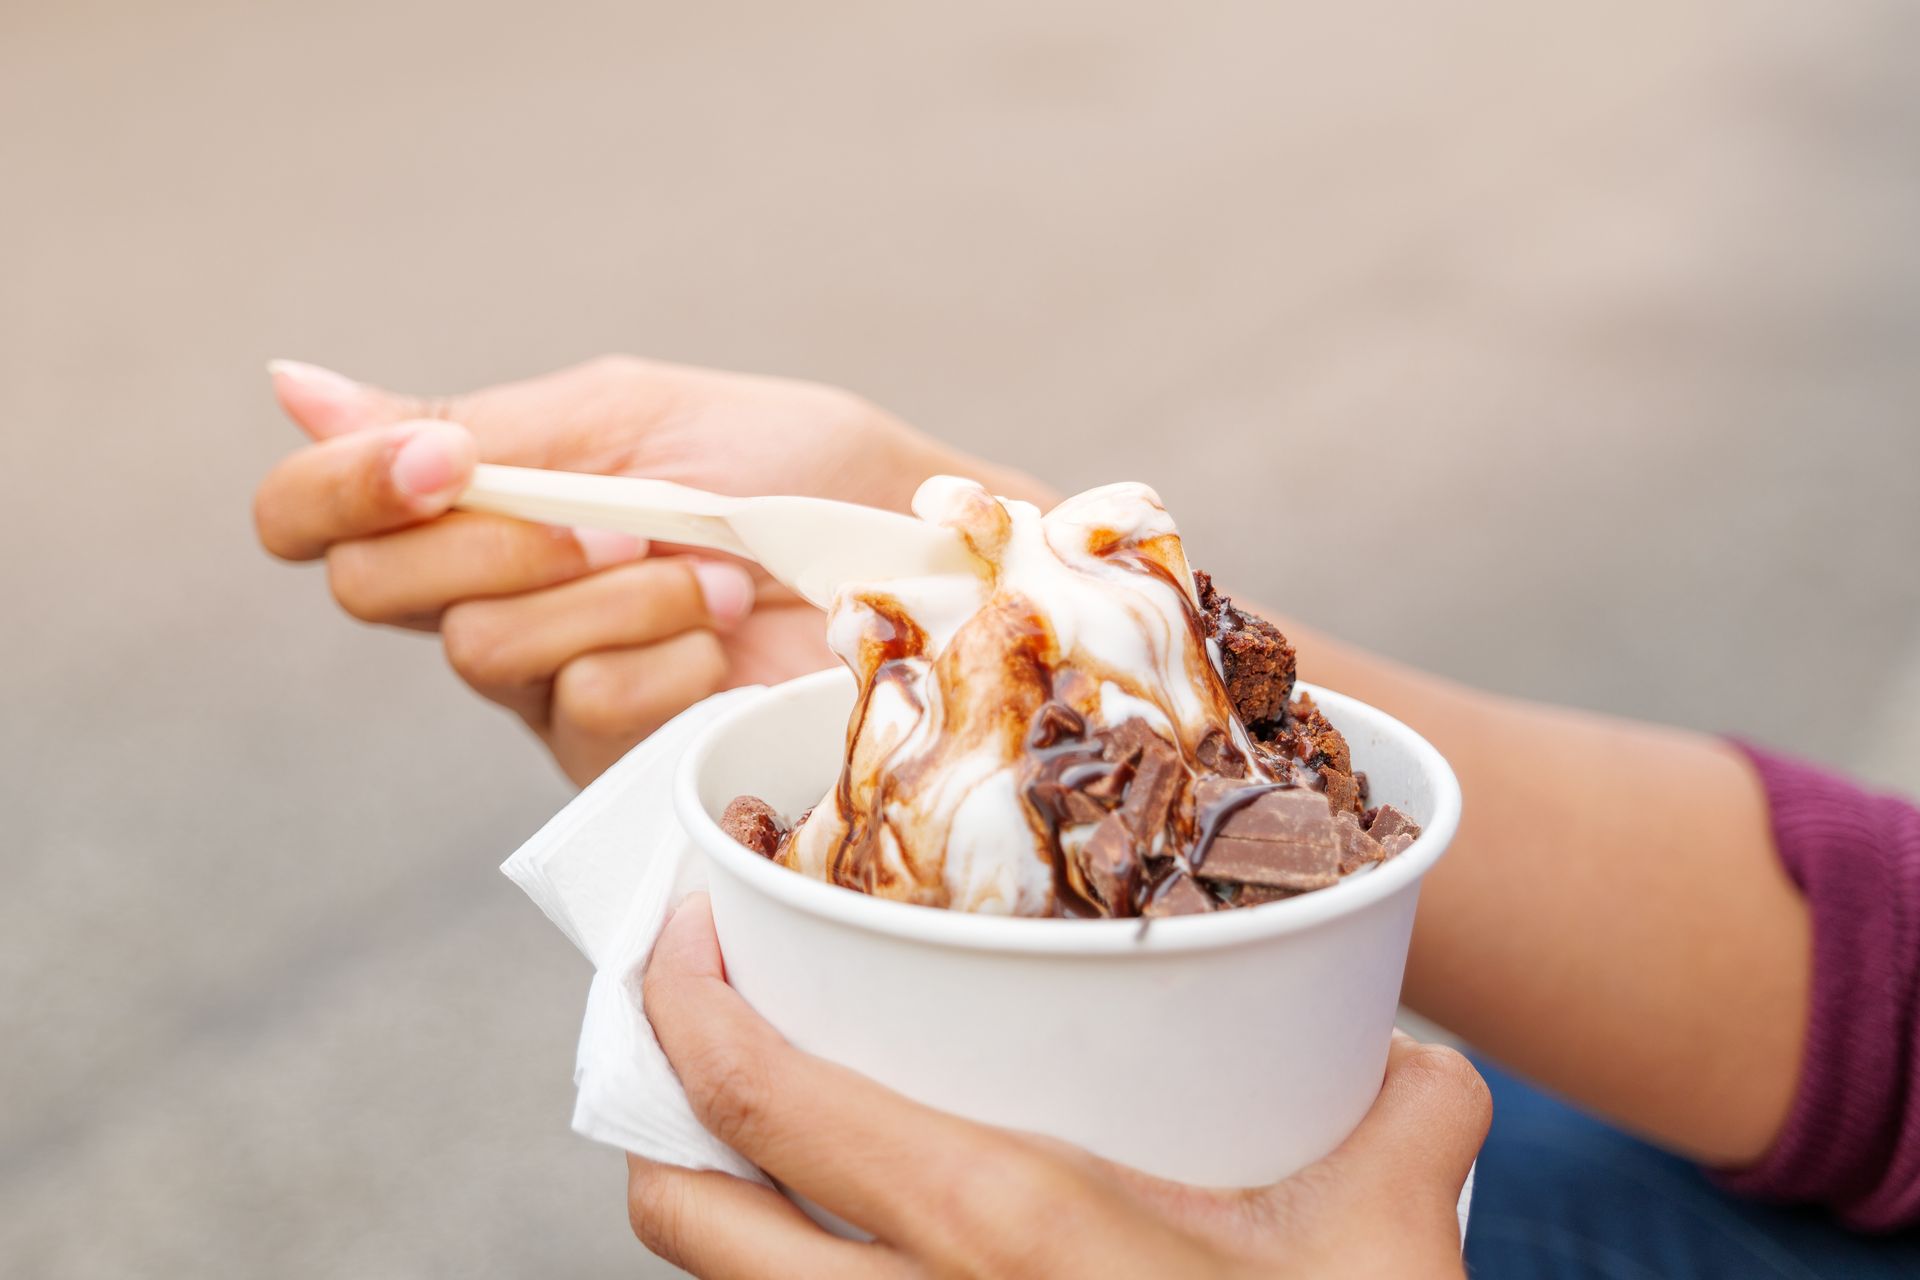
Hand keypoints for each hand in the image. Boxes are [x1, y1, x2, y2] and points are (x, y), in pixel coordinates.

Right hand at [252, 356, 1054, 784]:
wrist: (925, 559)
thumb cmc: (806, 469)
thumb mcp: (641, 418)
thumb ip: (482, 426)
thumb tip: (289, 387)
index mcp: (489, 499)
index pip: (316, 512)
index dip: (337, 489)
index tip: (441, 461)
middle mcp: (497, 596)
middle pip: (378, 585)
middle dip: (495, 537)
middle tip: (627, 519)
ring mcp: (553, 686)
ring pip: (483, 648)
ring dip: (612, 592)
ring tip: (717, 576)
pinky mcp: (619, 759)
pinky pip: (579, 705)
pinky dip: (661, 657)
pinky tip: (728, 641)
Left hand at [630, 896, 1488, 1278]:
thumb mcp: (1385, 1247)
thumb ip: (1406, 1117)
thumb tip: (1414, 1056)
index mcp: (1000, 1230)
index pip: (759, 1098)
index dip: (679, 994)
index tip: (682, 924)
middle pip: (677, 1210)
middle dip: (652, 1105)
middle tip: (704, 1026)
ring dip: (713, 1205)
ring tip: (766, 1136)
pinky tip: (848, 1244)